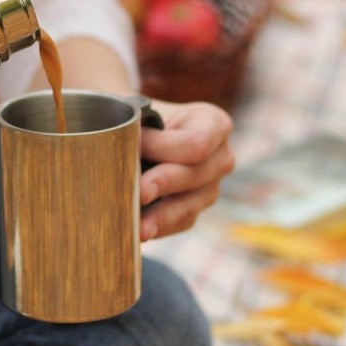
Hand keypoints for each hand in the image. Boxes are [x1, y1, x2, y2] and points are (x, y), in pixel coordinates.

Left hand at [139, 100, 234, 240]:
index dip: (164, 148)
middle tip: (136, 191)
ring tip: (136, 225)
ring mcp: (210, 189)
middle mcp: (220, 158)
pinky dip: (157, 227)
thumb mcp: (140, 114)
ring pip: (188, 206)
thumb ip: (136, 127)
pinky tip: (137, 231)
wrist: (133, 136)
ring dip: (159, 216)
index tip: (133, 146)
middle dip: (162, 184)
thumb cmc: (138, 119)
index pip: (197, 143)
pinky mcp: (194, 211)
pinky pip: (180, 223)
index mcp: (214, 124)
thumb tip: (124, 146)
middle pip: (194, 175)